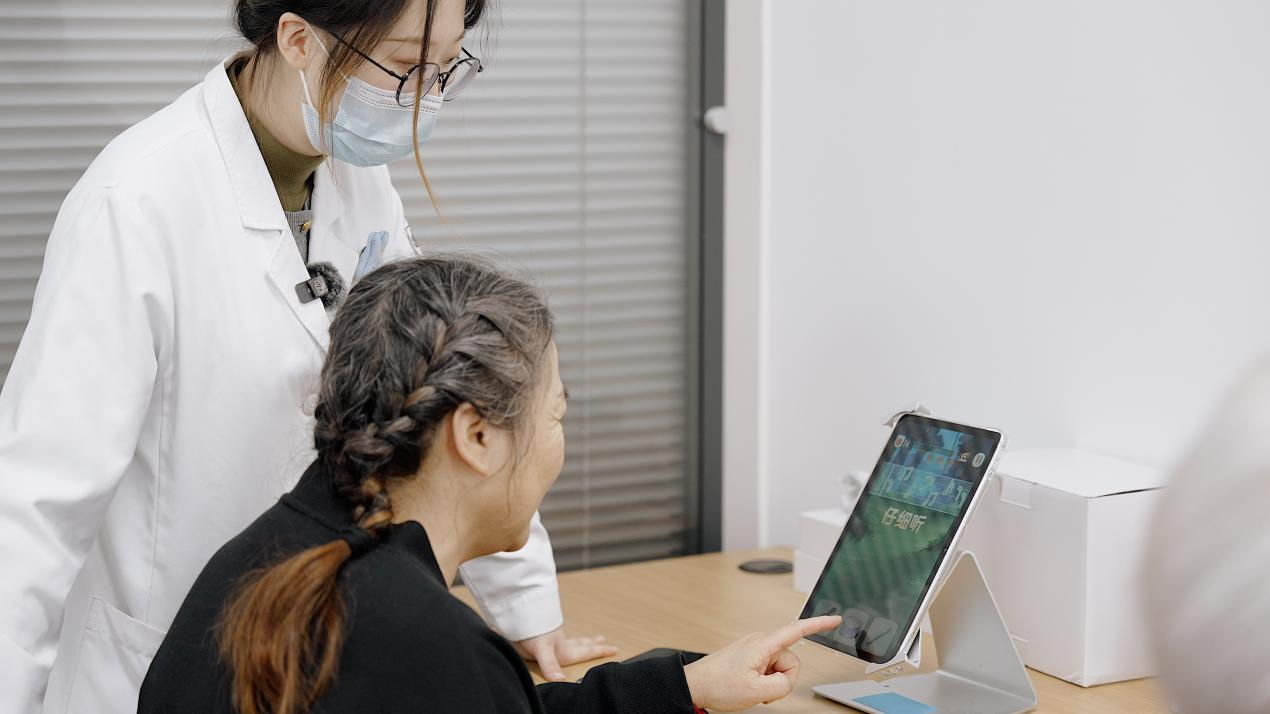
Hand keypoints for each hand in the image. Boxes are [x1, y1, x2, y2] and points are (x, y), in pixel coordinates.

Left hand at [515, 627, 618, 681]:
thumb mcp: (541, 649)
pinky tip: (558, 636)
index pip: (584, 651)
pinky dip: (562, 637)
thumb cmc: (528, 630)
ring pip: (569, 638)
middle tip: (604, 640)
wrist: (513, 610)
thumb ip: (550, 665)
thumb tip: (561, 680)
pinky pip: (555, 635)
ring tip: (588, 638)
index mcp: (562, 649)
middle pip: (579, 643)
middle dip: (592, 644)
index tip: (614, 649)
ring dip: (579, 639)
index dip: (599, 651)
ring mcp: (549, 635)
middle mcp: (558, 642)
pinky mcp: (539, 632)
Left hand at [682, 615, 841, 710]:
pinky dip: (764, 680)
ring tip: (752, 687)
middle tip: (762, 689)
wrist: (695, 685)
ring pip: (779, 667)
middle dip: (782, 679)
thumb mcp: (756, 692)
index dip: (819, 624)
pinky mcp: (750, 655)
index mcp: (763, 644)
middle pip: (790, 660)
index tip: (835, 618)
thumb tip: (787, 680)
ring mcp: (754, 648)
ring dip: (771, 682)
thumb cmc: (718, 684)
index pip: (797, 630)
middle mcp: (760, 641)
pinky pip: (768, 668)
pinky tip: (749, 685)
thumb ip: (782, 686)